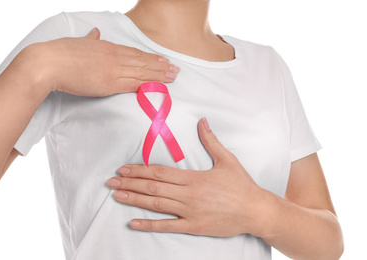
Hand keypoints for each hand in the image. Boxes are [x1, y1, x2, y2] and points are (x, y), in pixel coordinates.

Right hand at [24, 27, 179, 96]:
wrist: (49, 63)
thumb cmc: (60, 53)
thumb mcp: (79, 42)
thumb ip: (91, 39)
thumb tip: (96, 33)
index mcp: (108, 48)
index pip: (134, 53)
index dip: (150, 58)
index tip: (162, 60)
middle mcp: (115, 58)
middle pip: (143, 63)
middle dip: (161, 67)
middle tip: (176, 70)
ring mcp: (114, 70)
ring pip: (142, 73)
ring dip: (160, 76)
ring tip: (173, 77)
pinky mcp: (110, 83)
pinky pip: (134, 84)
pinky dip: (148, 85)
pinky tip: (159, 86)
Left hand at [107, 118, 265, 236]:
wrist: (255, 211)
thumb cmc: (241, 185)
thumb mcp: (227, 159)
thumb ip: (211, 140)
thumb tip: (202, 121)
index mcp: (193, 178)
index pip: (160, 172)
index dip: (139, 170)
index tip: (123, 169)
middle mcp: (188, 195)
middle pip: (153, 187)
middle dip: (130, 183)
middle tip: (110, 181)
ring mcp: (189, 212)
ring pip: (156, 205)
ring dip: (134, 200)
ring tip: (116, 195)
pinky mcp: (193, 227)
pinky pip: (167, 227)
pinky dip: (149, 225)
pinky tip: (133, 223)